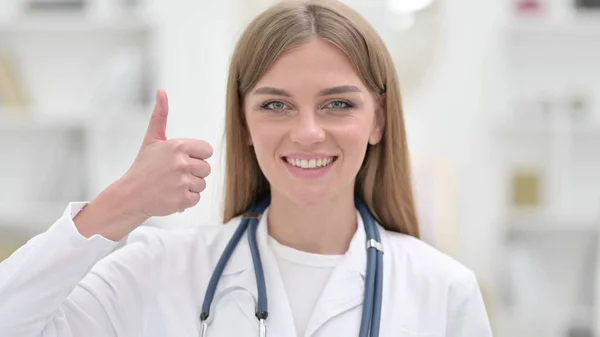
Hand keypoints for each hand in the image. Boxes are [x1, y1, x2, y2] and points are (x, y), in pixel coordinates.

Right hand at [116, 88, 212, 219]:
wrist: (130, 196)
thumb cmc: (143, 166)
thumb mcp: (152, 139)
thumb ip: (160, 115)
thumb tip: (161, 90)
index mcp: (178, 146)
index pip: (207, 150)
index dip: (196, 156)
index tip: (181, 160)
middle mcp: (182, 163)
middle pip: (206, 168)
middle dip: (193, 172)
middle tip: (173, 174)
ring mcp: (183, 182)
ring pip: (202, 184)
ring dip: (190, 186)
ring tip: (171, 184)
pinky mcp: (183, 199)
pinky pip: (197, 198)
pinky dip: (186, 199)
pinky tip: (171, 195)